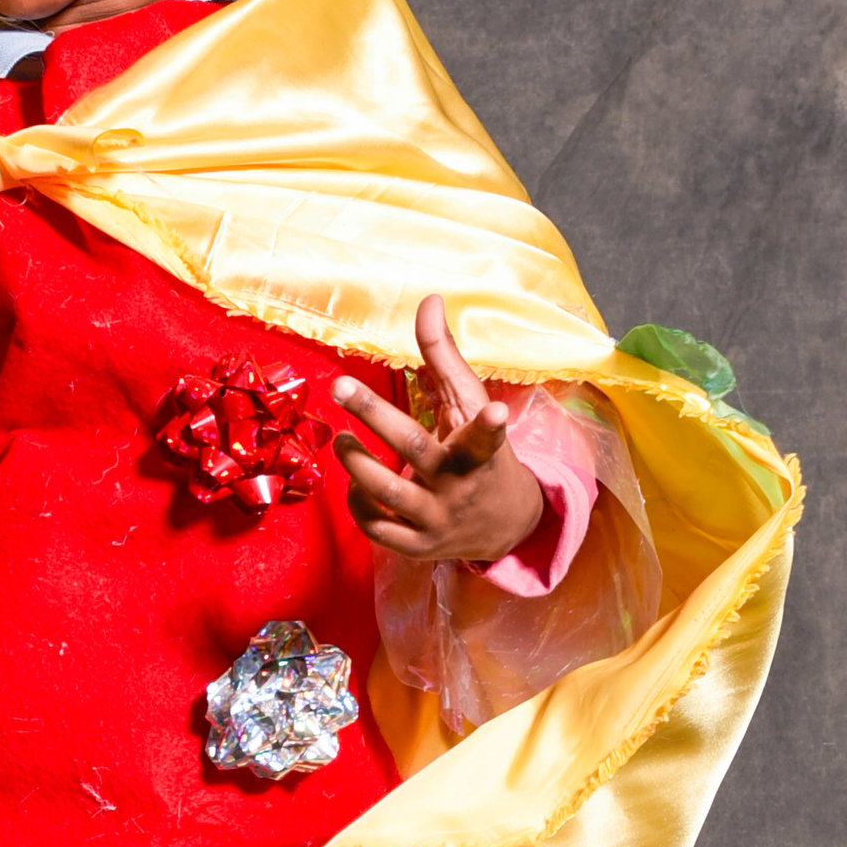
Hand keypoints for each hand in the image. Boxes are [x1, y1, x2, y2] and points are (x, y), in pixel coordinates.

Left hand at [332, 296, 544, 564]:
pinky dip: (358, 502)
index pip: (486, 435)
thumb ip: (445, 356)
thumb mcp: (470, 405)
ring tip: (340, 439)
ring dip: (355, 462)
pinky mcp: (418, 546)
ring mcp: (438, 518)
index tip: (499, 412)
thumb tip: (428, 300)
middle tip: (341, 385)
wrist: (505, 525)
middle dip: (375, 415)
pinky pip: (376, 527)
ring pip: (388, 492)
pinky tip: (354, 481)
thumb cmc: (479, 452)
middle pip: (415, 448)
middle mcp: (459, 484)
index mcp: (480, 449)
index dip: (490, 425)